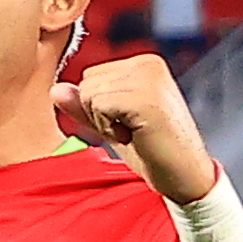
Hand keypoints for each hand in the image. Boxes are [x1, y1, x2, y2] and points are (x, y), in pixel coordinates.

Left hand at [57, 47, 219, 201]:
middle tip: (133, 130)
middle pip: (87, 82)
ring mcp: (149, 78)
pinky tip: (136, 136)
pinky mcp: (145, 97)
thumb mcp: (113, 124)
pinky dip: (109, 128)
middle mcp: (148, 63)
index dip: (99, 108)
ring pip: (89, 93)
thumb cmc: (154, 152)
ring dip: (104, 122)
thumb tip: (55, 89)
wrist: (187, 178)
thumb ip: (85, 105)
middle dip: (99, 113)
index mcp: (145, 64)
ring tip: (135, 133)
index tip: (130, 123)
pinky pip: (98, 105)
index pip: (92, 76)